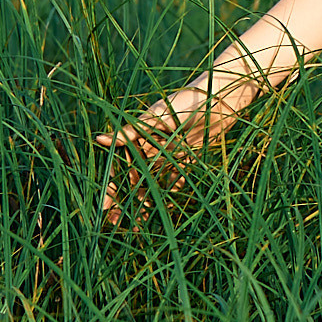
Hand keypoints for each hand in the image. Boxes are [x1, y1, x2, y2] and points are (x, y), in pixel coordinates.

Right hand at [94, 71, 265, 225]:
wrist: (222, 98)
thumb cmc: (187, 101)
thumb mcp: (157, 116)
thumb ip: (131, 131)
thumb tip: (99, 139)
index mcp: (139, 136)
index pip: (120, 167)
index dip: (112, 188)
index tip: (104, 209)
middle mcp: (151, 146)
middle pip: (134, 179)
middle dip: (125, 200)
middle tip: (118, 223)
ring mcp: (169, 153)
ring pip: (152, 182)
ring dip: (146, 200)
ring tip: (141, 221)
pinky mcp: (187, 156)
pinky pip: (176, 178)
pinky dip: (170, 192)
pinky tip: (165, 208)